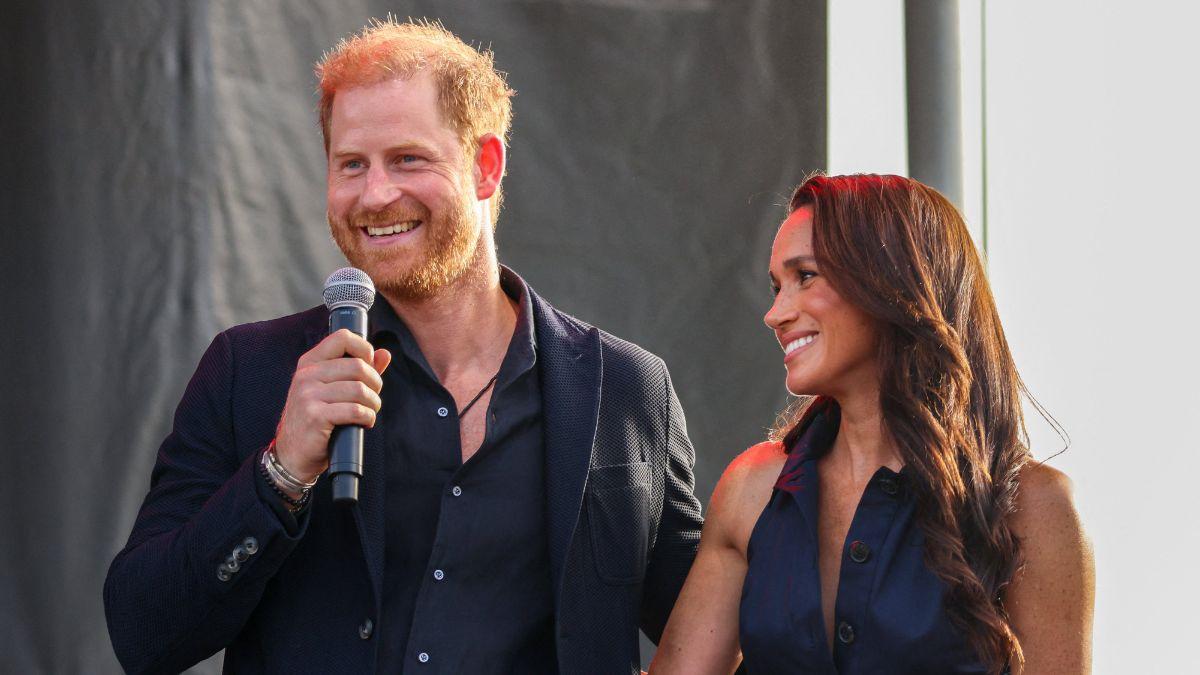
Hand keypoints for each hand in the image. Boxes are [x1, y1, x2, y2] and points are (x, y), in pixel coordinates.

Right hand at [273, 329, 391, 483]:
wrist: (292, 454)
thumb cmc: (317, 420)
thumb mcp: (332, 390)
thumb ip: (358, 371)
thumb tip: (385, 353)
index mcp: (310, 363)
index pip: (342, 337)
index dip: (365, 349)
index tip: (370, 368)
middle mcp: (306, 375)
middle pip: (358, 366)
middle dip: (375, 383)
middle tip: (372, 398)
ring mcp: (308, 395)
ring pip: (359, 390)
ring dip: (373, 403)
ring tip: (369, 412)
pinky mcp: (315, 416)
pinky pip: (355, 410)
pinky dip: (367, 417)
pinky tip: (364, 422)